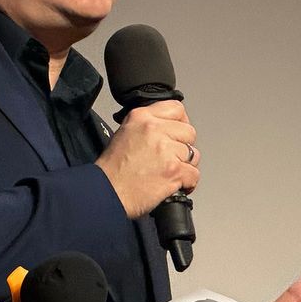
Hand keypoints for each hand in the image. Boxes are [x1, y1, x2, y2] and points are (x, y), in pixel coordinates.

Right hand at [95, 100, 199, 218]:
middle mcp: (154, 129)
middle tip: (171, 158)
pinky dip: (187, 183)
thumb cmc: (113, 169)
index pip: (176, 109)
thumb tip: (168, 128)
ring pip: (193, 154)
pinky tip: (175, 185)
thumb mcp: (125, 133)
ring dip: (186, 166)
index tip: (178, 135)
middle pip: (189, 132)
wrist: (106, 192)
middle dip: (183, 147)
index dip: (181, 123)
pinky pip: (194, 174)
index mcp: (142, 117)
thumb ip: (147, 125)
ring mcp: (165, 150)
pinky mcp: (173, 170)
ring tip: (169, 172)